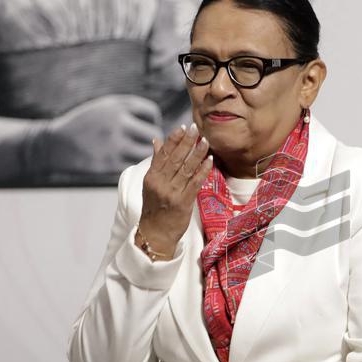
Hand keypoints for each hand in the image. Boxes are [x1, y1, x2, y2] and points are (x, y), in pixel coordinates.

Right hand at [40, 94, 161, 175]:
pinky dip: (133, 165)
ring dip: (145, 154)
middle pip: (154, 134)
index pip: (152, 112)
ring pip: (147, 152)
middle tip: (144, 144)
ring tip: (136, 153)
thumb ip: (129, 110)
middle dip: (153, 139)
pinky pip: (134, 165)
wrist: (54, 144)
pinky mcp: (110, 163)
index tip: (145, 127)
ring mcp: (114, 144)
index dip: (152, 121)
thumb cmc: (84, 125)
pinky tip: (125, 161)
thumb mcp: (104, 107)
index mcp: (117, 106)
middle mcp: (118, 122)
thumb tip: (157, 122)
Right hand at [137, 123, 211, 258]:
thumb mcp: (150, 184)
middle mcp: (160, 183)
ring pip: (186, 168)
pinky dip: (203, 170)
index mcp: (151, 177)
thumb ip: (156, 162)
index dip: (173, 140)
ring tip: (205, 141)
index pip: (163, 154)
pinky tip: (210, 160)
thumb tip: (157, 141)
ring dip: (197, 153)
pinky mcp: (183, 202)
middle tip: (196, 128)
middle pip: (175, 158)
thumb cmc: (154, 208)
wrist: (155, 233)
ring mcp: (172, 192)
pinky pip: (195, 182)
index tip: (182, 127)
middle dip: (186, 142)